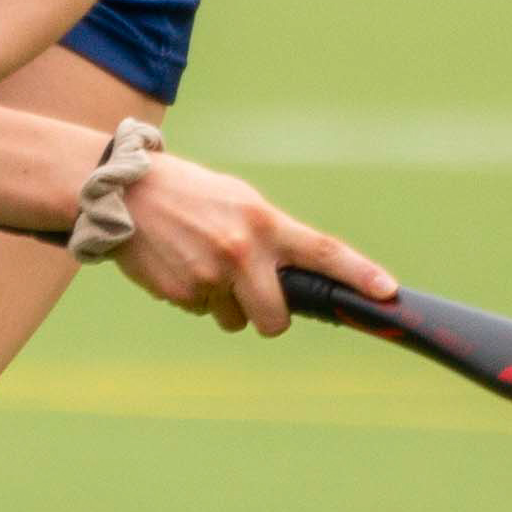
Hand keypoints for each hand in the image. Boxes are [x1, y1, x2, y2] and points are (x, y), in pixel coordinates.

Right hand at [107, 151, 394, 337]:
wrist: (122, 192)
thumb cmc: (189, 194)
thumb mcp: (238, 202)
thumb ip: (269, 236)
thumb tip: (293, 275)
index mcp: (263, 222)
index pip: (322, 252)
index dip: (359, 274)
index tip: (389, 292)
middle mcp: (242, 251)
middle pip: (276, 317)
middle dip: (267, 316)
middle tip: (250, 296)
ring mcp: (211, 276)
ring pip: (234, 318)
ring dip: (223, 303)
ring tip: (199, 262)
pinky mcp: (182, 293)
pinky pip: (202, 311)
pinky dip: (194, 296)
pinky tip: (177, 264)